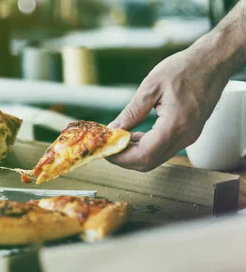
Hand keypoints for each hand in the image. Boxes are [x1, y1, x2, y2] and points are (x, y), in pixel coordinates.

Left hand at [107, 48, 230, 171]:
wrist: (213, 62)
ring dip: (135, 153)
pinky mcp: (190, 133)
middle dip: (124, 158)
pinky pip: (164, 149)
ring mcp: (189, 137)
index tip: (105, 149)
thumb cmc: (184, 68)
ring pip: (156, 158)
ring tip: (118, 139)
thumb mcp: (151, 87)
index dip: (121, 157)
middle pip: (148, 162)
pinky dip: (147, 147)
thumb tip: (113, 130)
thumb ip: (131, 112)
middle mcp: (185, 136)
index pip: (143, 155)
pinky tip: (134, 136)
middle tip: (107, 146)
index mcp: (175, 125)